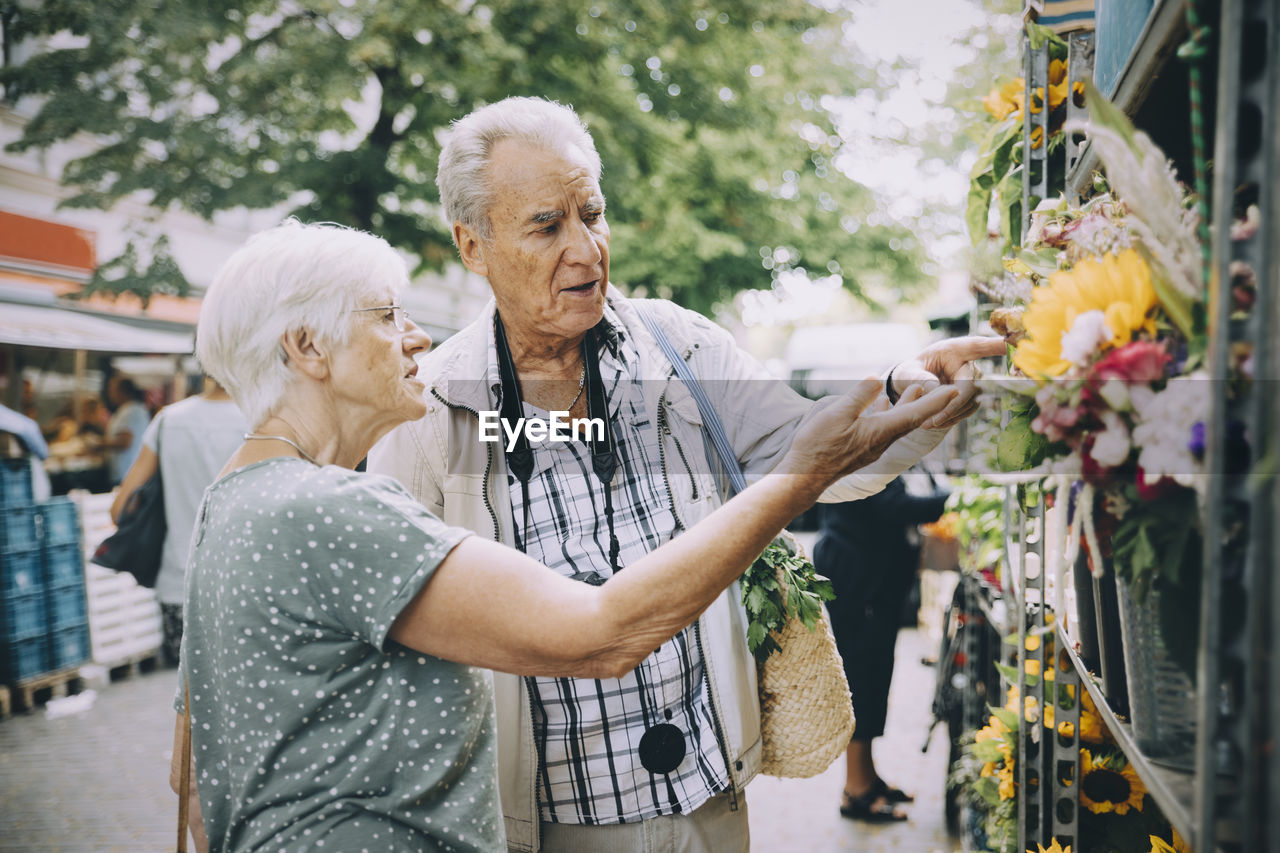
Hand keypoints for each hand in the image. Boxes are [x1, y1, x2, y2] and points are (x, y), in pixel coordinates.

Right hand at [782, 378, 957, 485]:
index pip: (916, 414)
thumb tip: (877, 379)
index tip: (956, 390)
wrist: (804, 476)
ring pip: (897, 423)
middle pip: (911, 419)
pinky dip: (888, 413)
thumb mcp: (838, 414)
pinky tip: (881, 406)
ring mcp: (872, 447)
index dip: (937, 401)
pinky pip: (883, 428)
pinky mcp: (861, 450)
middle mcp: (882, 441)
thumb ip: (860, 396)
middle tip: (946, 388)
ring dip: (908, 407)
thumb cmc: (819, 445)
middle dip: (928, 402)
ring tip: (915, 391)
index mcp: (881, 431)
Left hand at [890, 336, 1006, 428]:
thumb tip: (933, 390)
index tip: (1009, 344)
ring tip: (927, 424)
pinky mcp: (973, 397)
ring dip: (950, 416)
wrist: (911, 385)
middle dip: (953, 405)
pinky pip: (967, 411)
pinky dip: (951, 419)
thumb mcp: (907, 372)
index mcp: (956, 349)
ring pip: (971, 402)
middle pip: (971, 386)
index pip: (980, 346)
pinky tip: (935, 423)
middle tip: (932, 421)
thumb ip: (918, 378)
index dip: (997, 346)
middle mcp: (970, 364)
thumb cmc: (910, 372)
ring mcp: (974, 381)